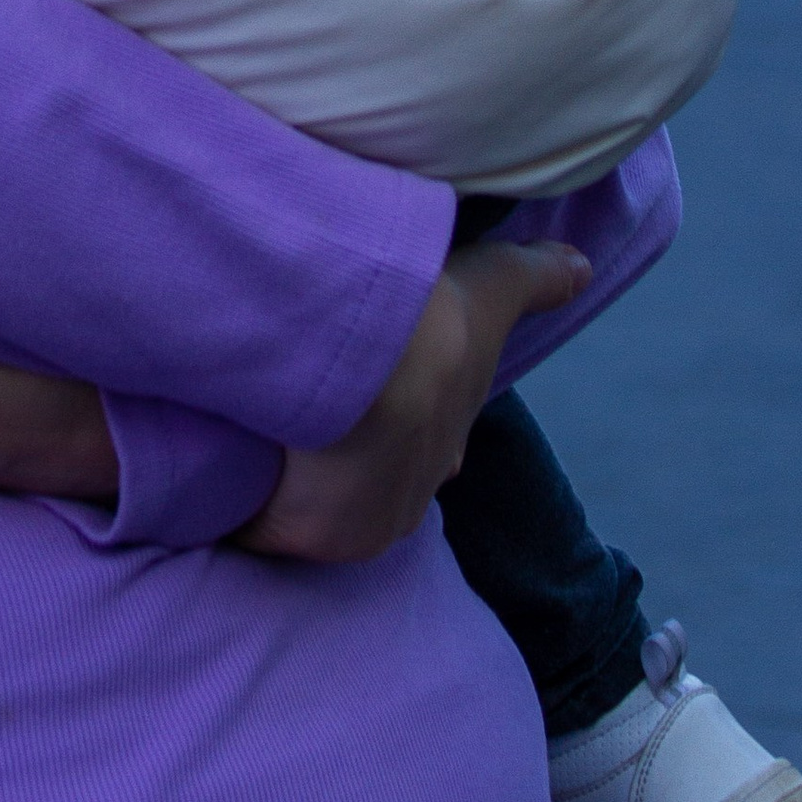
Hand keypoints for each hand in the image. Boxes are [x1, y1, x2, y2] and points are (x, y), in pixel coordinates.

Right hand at [233, 234, 589, 564]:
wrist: (369, 367)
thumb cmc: (434, 322)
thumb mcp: (494, 286)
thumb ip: (536, 278)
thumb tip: (583, 268)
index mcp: (440, 452)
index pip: (425, 447)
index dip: (405, 422)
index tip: (376, 401)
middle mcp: (400, 502)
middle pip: (369, 483)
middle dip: (348, 459)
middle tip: (308, 415)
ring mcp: (342, 524)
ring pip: (311, 503)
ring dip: (287, 476)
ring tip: (250, 433)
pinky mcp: (284, 534)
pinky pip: (254, 519)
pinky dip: (239, 498)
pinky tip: (217, 463)